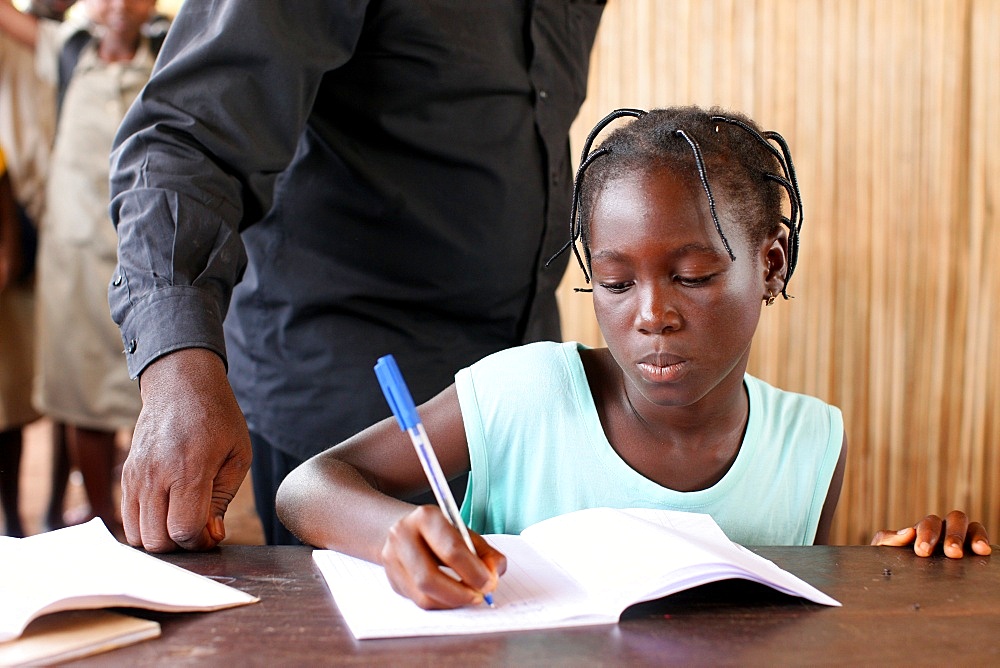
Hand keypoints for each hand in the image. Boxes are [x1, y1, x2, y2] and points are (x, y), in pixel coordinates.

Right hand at [121, 348, 251, 551]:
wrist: (181, 384)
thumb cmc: (217, 417)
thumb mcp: (237, 455)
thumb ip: (224, 499)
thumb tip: (211, 534)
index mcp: (189, 469)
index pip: (184, 530)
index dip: (201, 542)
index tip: (213, 531)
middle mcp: (156, 475)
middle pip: (157, 540)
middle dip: (181, 544)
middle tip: (199, 527)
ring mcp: (136, 475)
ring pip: (138, 534)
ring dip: (162, 537)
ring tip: (183, 519)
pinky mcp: (126, 474)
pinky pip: (128, 517)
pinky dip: (147, 525)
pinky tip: (168, 511)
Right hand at [379, 505, 505, 608]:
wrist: (406, 528)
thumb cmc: (441, 532)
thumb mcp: (465, 533)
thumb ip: (485, 553)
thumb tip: (494, 574)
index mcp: (426, 517)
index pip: (451, 550)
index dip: (474, 571)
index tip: (489, 582)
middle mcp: (403, 536)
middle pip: (429, 578)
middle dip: (460, 593)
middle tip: (479, 596)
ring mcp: (392, 559)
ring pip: (423, 595)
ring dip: (452, 602)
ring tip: (468, 596)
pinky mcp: (392, 580)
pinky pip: (419, 602)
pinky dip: (442, 604)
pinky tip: (453, 596)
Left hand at [871, 510, 991, 557]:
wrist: (899, 586)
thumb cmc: (892, 565)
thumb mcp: (883, 553)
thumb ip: (888, 540)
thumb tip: (908, 532)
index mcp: (921, 530)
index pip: (928, 524)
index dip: (928, 534)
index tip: (923, 551)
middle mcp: (943, 531)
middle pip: (953, 520)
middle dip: (952, 535)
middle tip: (951, 552)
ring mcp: (959, 539)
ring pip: (969, 525)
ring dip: (971, 536)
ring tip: (974, 550)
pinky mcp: (971, 551)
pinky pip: (979, 537)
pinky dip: (982, 540)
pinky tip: (983, 552)